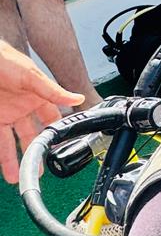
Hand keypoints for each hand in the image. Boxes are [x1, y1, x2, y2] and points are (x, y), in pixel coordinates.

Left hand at [0, 41, 82, 183]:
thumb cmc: (5, 59)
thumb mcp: (31, 75)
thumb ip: (52, 90)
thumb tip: (77, 98)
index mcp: (38, 97)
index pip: (52, 120)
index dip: (56, 134)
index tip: (59, 149)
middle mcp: (23, 108)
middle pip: (32, 136)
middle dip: (35, 153)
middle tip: (39, 170)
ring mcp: (7, 114)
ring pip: (13, 142)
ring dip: (15, 159)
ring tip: (18, 176)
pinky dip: (2, 154)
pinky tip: (4, 166)